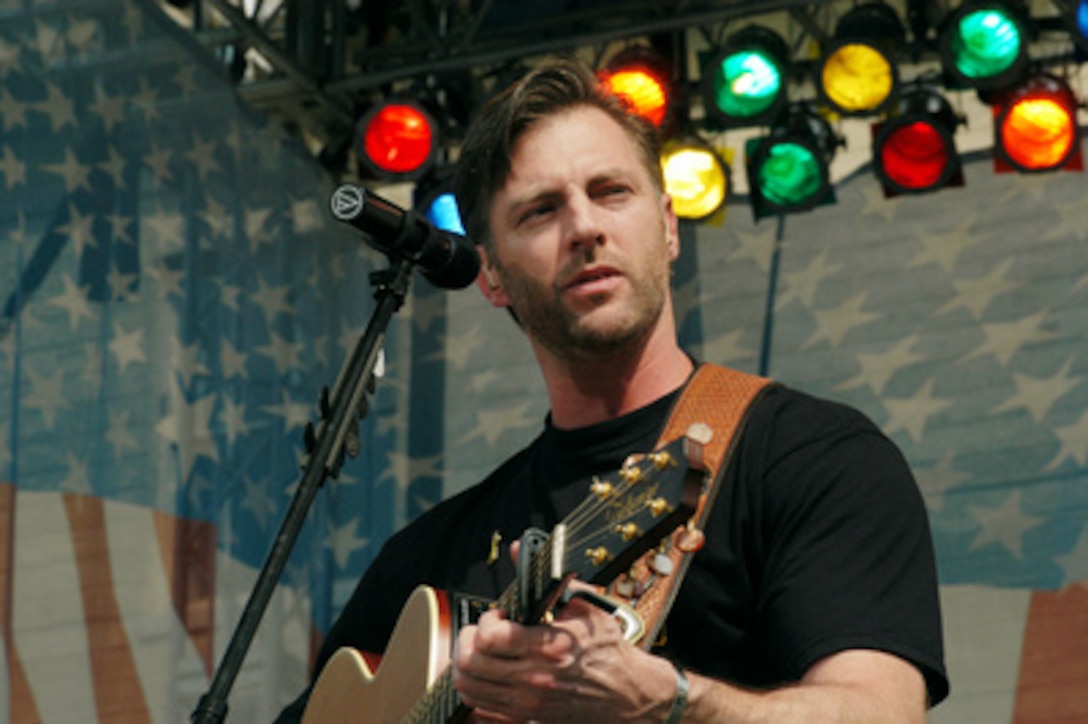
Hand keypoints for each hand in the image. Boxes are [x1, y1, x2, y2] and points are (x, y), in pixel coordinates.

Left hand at [451, 583, 675, 722]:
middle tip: (482, 631)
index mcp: (550, 646)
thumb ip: (551, 579)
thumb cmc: (607, 652)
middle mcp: (534, 677)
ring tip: (481, 650)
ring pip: (469, 686)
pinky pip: (480, 705)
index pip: (490, 637)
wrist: (625, 693)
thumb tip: (522, 550)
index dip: (486, 620)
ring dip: (467, 664)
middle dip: (469, 639)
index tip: (498, 615)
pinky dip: (476, 687)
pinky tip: (488, 672)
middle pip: (471, 662)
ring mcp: (527, 701)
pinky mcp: (525, 715)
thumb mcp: (586, 606)